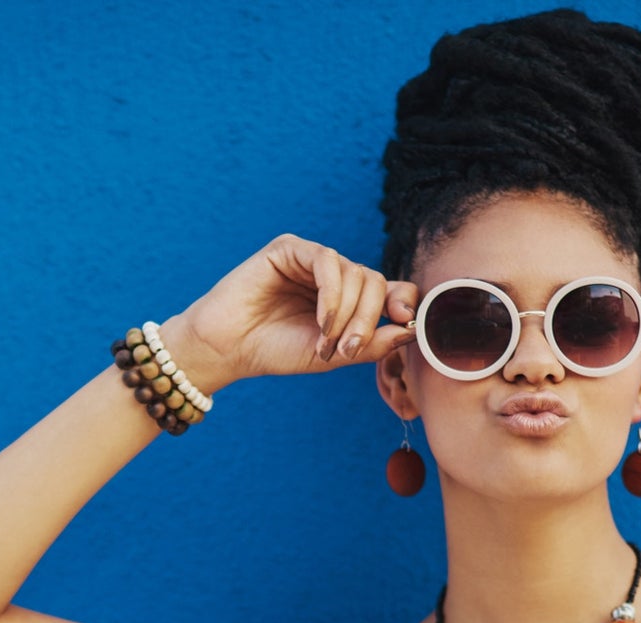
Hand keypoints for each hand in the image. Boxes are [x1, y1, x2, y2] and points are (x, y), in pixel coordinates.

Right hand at [155, 234, 420, 392]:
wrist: (229, 348)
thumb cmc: (276, 350)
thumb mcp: (332, 355)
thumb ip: (371, 344)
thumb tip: (412, 330)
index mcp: (347, 298)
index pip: (390, 289)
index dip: (404, 300)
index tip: (406, 322)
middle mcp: (333, 275)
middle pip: (375, 282)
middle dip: (368, 319)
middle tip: (348, 350)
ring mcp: (311, 260)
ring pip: (355, 272)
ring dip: (347, 312)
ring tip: (325, 341)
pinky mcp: (290, 249)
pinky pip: (327, 261)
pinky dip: (331, 294)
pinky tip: (321, 320)